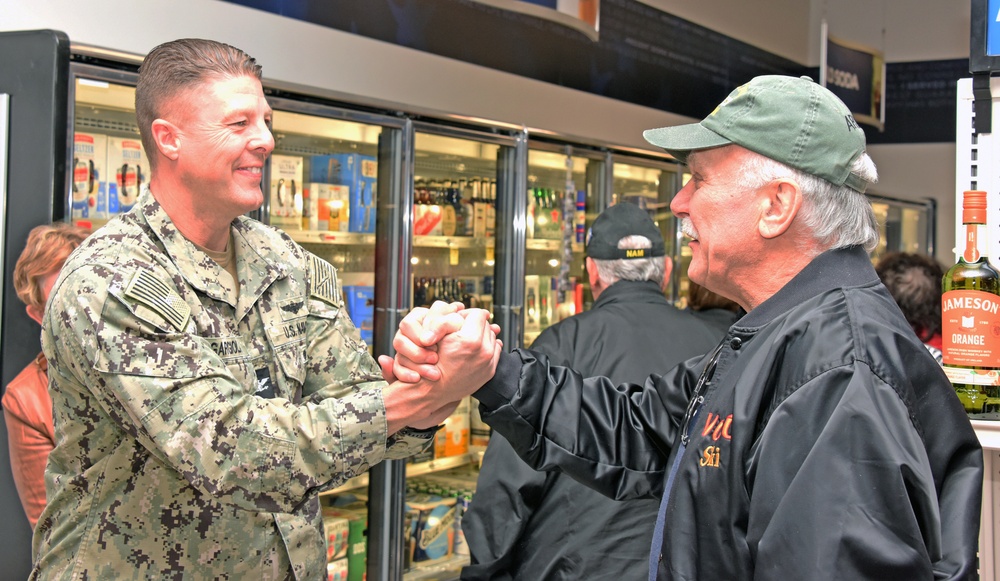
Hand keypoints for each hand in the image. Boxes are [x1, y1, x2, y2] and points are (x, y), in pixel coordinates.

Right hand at [383, 308, 501, 433]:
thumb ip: (453, 319)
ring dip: (481, 336)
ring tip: (467, 340)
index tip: (459, 319)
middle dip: (474, 325)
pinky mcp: (490, 371)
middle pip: (486, 325)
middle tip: (462, 330)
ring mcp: (488, 362)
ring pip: (491, 337)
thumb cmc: (432, 361)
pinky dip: (486, 348)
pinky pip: (495, 351)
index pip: (478, 314)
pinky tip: (474, 349)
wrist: (433, 388)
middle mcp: (483, 352)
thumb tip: (475, 312)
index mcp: (470, 340)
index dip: (467, 314)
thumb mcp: (437, 335)